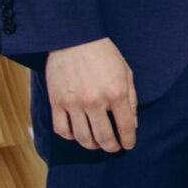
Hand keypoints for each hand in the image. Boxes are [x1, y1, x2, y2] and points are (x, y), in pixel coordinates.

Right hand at [45, 37, 137, 151]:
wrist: (74, 39)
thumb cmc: (104, 55)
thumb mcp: (126, 73)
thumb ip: (131, 99)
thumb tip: (132, 124)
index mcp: (116, 93)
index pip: (125, 127)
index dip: (128, 140)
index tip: (128, 145)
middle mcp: (94, 101)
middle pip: (103, 137)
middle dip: (111, 147)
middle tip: (114, 148)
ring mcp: (73, 103)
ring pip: (82, 137)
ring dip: (91, 145)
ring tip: (97, 143)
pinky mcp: (56, 102)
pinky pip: (61, 129)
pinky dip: (70, 136)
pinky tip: (78, 133)